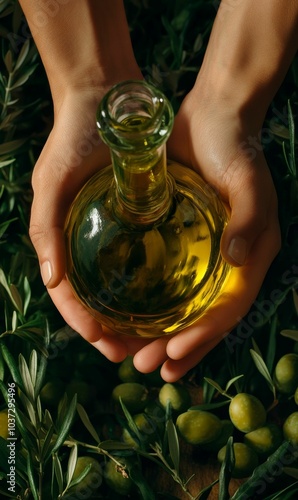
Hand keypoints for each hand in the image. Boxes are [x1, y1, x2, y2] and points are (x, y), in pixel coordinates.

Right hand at [29, 87, 144, 361]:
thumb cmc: (72, 139)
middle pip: (95, 299)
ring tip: (150, 339)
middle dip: (109, 330)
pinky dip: (148, 286)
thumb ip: (45, 230)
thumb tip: (52, 282)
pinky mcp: (135, 219)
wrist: (105, 99)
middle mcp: (85, 242)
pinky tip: (165, 301)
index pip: (69, 294)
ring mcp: (111, 232)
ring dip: (130, 317)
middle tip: (131, 353)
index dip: (83, 322)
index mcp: (61, 240)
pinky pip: (141, 260)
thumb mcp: (50, 183)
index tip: (104, 342)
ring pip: (118, 288)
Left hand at [131, 88, 280, 380]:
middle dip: (177, 347)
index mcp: (252, 256)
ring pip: (185, 308)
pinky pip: (170, 283)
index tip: (171, 357)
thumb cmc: (235, 148)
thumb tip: (238, 265)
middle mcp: (231, 262)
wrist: (212, 117)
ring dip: (161, 335)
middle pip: (205, 318)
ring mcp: (205, 254)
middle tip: (143, 368)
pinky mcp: (182, 241)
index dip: (203, 336)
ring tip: (132, 356)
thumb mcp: (248, 181)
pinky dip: (153, 306)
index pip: (229, 308)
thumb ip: (250, 221)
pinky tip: (131, 319)